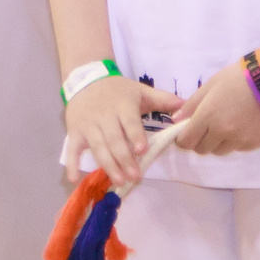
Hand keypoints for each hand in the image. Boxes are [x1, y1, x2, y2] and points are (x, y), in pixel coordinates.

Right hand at [60, 74, 173, 188]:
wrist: (85, 78)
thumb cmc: (117, 90)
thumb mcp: (140, 90)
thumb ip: (163, 99)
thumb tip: (186, 106)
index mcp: (122, 106)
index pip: (129, 122)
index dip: (134, 136)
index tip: (141, 150)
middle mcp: (104, 116)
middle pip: (114, 140)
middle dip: (124, 159)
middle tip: (135, 176)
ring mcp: (87, 125)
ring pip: (97, 147)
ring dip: (108, 165)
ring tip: (119, 181)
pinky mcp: (75, 132)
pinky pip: (72, 149)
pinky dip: (72, 164)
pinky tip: (74, 179)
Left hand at [165, 57, 259, 157]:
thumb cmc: (238, 78)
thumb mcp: (210, 86)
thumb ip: (191, 105)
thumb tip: (176, 120)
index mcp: (208, 116)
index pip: (186, 141)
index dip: (183, 139)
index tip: (185, 132)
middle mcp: (222, 132)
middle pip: (201, 150)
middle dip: (199, 141)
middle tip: (205, 128)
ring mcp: (239, 140)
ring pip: (219, 151)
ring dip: (216, 143)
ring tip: (225, 125)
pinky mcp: (254, 144)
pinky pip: (237, 149)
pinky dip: (234, 142)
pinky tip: (241, 125)